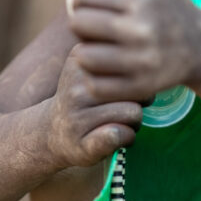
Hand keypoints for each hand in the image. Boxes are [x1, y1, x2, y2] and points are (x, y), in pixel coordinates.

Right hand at [47, 46, 143, 168]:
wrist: (49, 132)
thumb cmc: (84, 98)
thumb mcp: (91, 67)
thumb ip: (117, 56)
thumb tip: (151, 64)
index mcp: (80, 60)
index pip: (130, 62)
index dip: (137, 76)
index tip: (125, 85)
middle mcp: (76, 87)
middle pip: (136, 87)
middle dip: (140, 99)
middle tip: (125, 107)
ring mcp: (77, 117)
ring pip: (134, 113)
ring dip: (135, 122)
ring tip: (120, 122)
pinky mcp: (83, 143)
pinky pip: (122, 135)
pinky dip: (128, 138)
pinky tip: (117, 138)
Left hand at [65, 0, 200, 108]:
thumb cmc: (176, 5)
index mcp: (142, 1)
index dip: (81, 0)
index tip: (89, 5)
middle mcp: (141, 31)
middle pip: (81, 26)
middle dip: (81, 24)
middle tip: (91, 26)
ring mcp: (140, 62)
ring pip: (85, 57)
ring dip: (85, 51)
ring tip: (96, 46)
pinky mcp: (139, 87)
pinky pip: (96, 84)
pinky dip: (94, 77)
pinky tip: (104, 68)